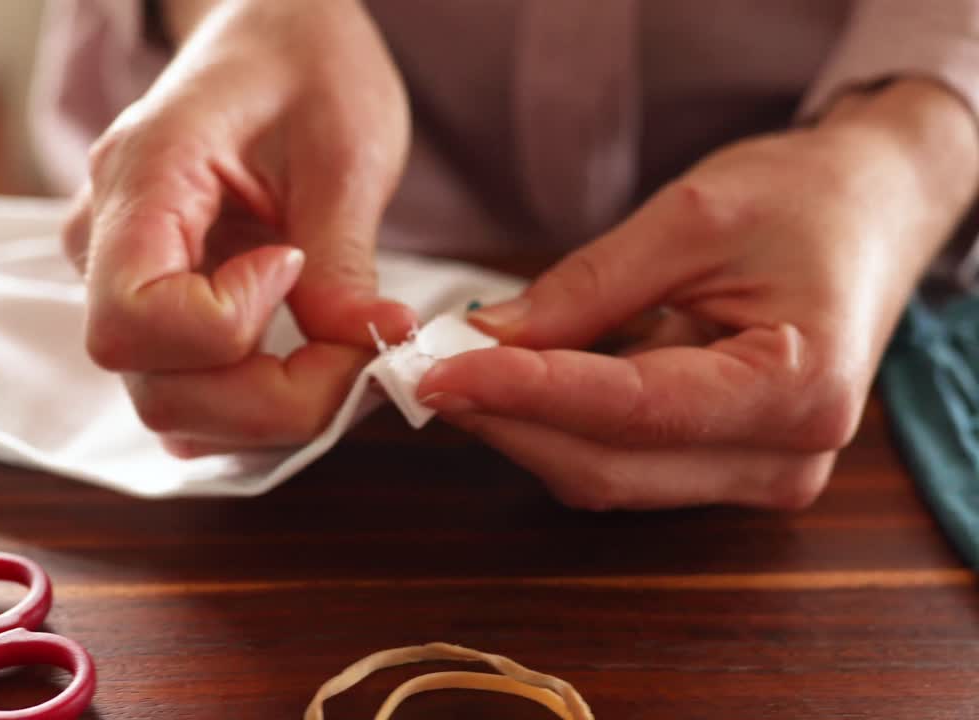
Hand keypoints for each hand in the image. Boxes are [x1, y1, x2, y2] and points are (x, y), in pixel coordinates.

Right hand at [62, 0, 415, 455]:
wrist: (275, 36)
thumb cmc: (306, 66)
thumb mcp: (347, 147)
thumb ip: (341, 257)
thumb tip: (361, 347)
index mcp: (143, 177)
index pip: (135, 319)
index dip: (230, 330)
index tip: (295, 266)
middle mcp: (108, 239)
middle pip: (156, 385)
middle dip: (270, 398)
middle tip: (353, 350)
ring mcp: (121, 279)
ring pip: (169, 403)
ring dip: (266, 407)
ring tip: (336, 347)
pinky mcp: (152, 305)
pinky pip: (184, 389)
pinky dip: (251, 401)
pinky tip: (303, 361)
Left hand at [418, 80, 978, 509]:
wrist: (865, 215)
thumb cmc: (801, 202)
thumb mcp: (691, 217)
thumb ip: (587, 289)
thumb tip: (488, 339)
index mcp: (799, 387)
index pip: (634, 409)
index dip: (527, 393)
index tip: (440, 372)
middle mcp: (783, 457)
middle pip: (609, 466)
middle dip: (508, 420)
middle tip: (428, 371)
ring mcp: (754, 473)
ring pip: (606, 476)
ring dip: (524, 428)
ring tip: (462, 369)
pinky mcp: (723, 468)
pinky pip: (621, 463)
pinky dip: (559, 426)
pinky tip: (516, 382)